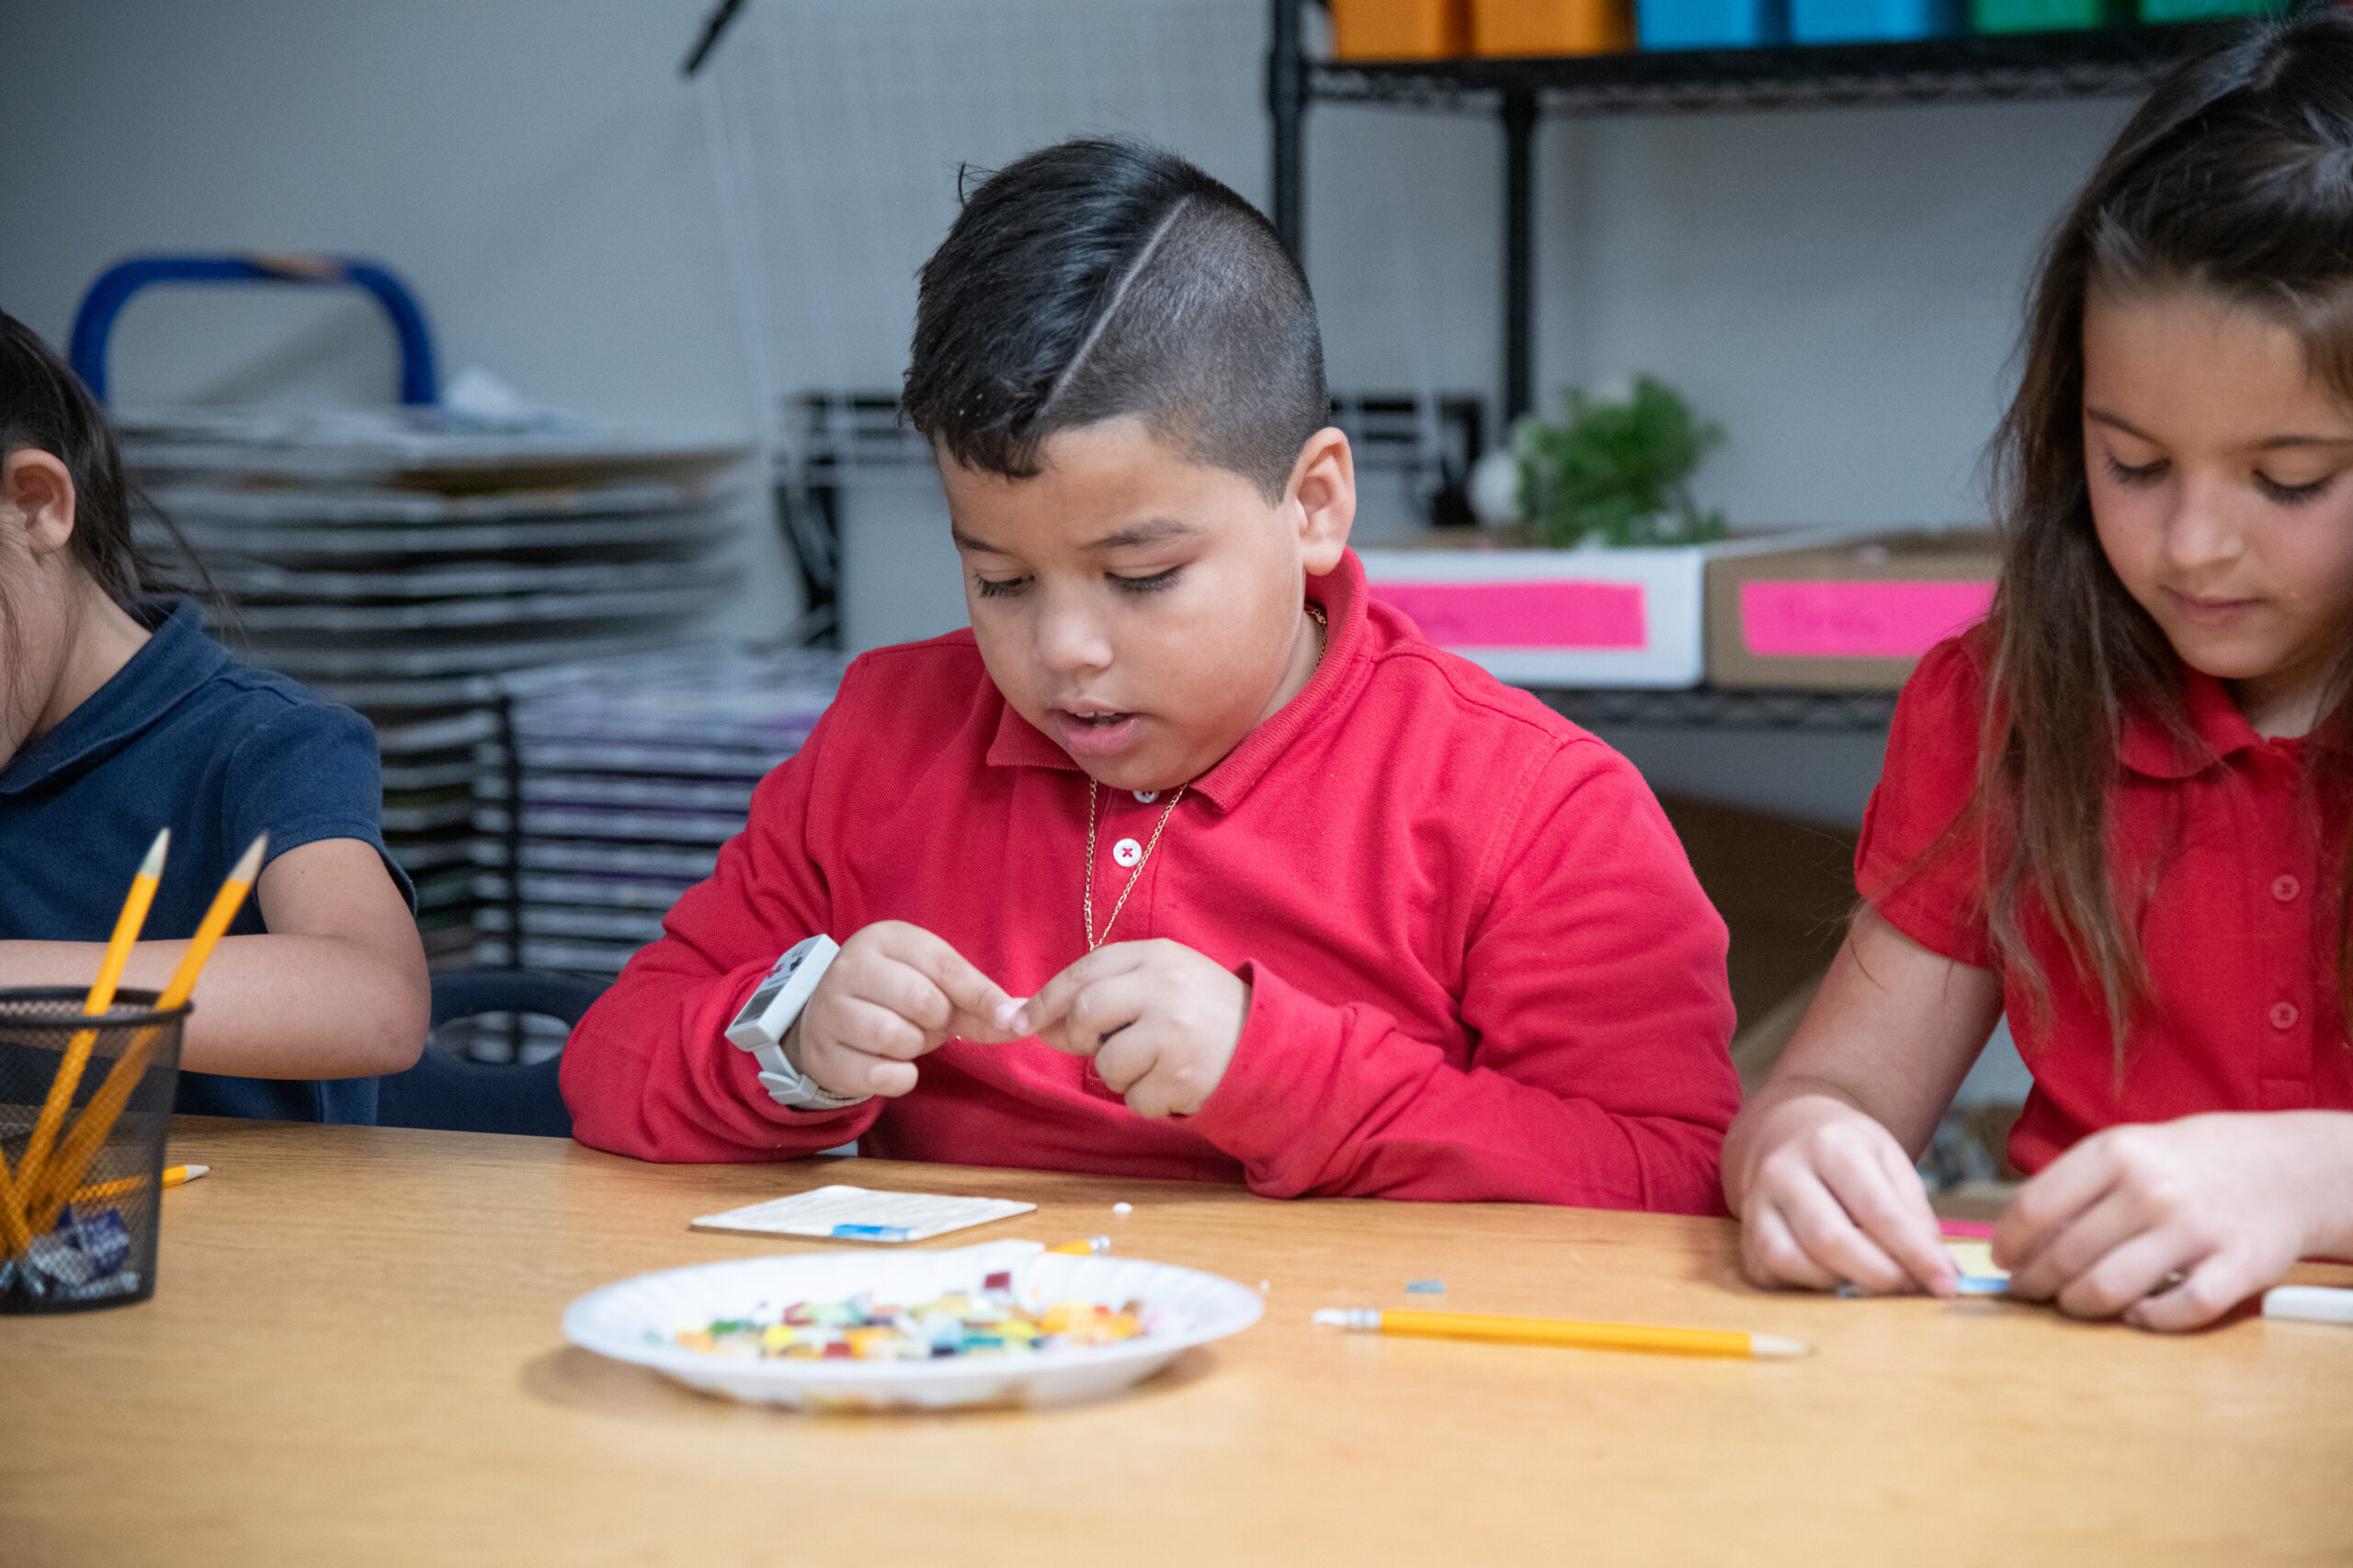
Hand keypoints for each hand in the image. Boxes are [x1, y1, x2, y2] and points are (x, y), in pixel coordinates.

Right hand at [784, 922, 1019, 1099]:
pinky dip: (900, 1077)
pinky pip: (880, 1075)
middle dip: (938, 1022)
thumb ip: (977, 1001)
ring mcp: (830, 1010)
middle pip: (922, 1000)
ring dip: (914, 1047)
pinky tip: (890, 1065)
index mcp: (884, 938)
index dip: (982, 995)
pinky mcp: (824, 1054)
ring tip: (905, 1039)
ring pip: (895, 1036)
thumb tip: (1021, 1018)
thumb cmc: (893, 999)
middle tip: (928, 1024)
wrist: (827, 1024)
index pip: (944, 965)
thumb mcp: (933, 986)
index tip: (1010, 1018)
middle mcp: (850, 966)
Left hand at [1011, 939, 1248, 1118]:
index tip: (1018, 1021)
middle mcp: (1164, 988)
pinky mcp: (1183, 1075)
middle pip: (1085, 1013)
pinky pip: (1135, 1099)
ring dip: (1121, 1076)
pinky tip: (1176, 1084)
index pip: (1084, 971)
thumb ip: (1104, 995)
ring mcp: (1174, 1032)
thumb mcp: (1161, 985)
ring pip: (1106, 1064)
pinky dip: (1148, 1100)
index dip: (1045, 1000)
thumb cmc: (1206, 1014)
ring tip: (1157, 1064)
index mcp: (1158, 956)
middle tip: (1105, 1047)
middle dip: (1082, 1039)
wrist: (1271, 1048)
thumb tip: (1033, 1022)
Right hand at [1735, 1092, 1956, 1296]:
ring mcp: (1756, 1200)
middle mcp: (1784, 1170)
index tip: (1946, 1284)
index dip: (1915, 1254)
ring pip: (1790, 1259)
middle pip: (1830, 1239)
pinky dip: (1803, 1285)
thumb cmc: (1845, 1148)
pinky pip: (1767, 1270)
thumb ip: (1914, 1212)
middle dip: (1878, 1275)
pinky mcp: (1744, 1229)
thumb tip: (1939, 1270)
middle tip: (1910, 1288)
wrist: (1783, 1126)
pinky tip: (1831, 1275)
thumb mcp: (1888, 1159)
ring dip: (1838, 1283)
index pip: (1877, 1210)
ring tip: (1869, 1279)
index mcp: (1830, 1144)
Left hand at [1995, 1112, 2342, 1331]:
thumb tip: (2019, 1241)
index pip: (2035, 1208)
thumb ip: (2077, 1187)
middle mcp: (2151, 1189)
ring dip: (2079, 1306)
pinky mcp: (2237, 1267)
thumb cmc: (2189, 1163)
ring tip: (2072, 1304)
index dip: (2010, 1244)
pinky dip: (2148, 1320)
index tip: (2002, 1262)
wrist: (2287, 1167)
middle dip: (2037, 1282)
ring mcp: (2195, 1229)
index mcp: (2115, 1152)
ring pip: (2110, 1288)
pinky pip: (2178, 1310)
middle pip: (2066, 1255)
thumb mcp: (2128, 1150)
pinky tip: (2135, 1315)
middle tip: (2029, 1292)